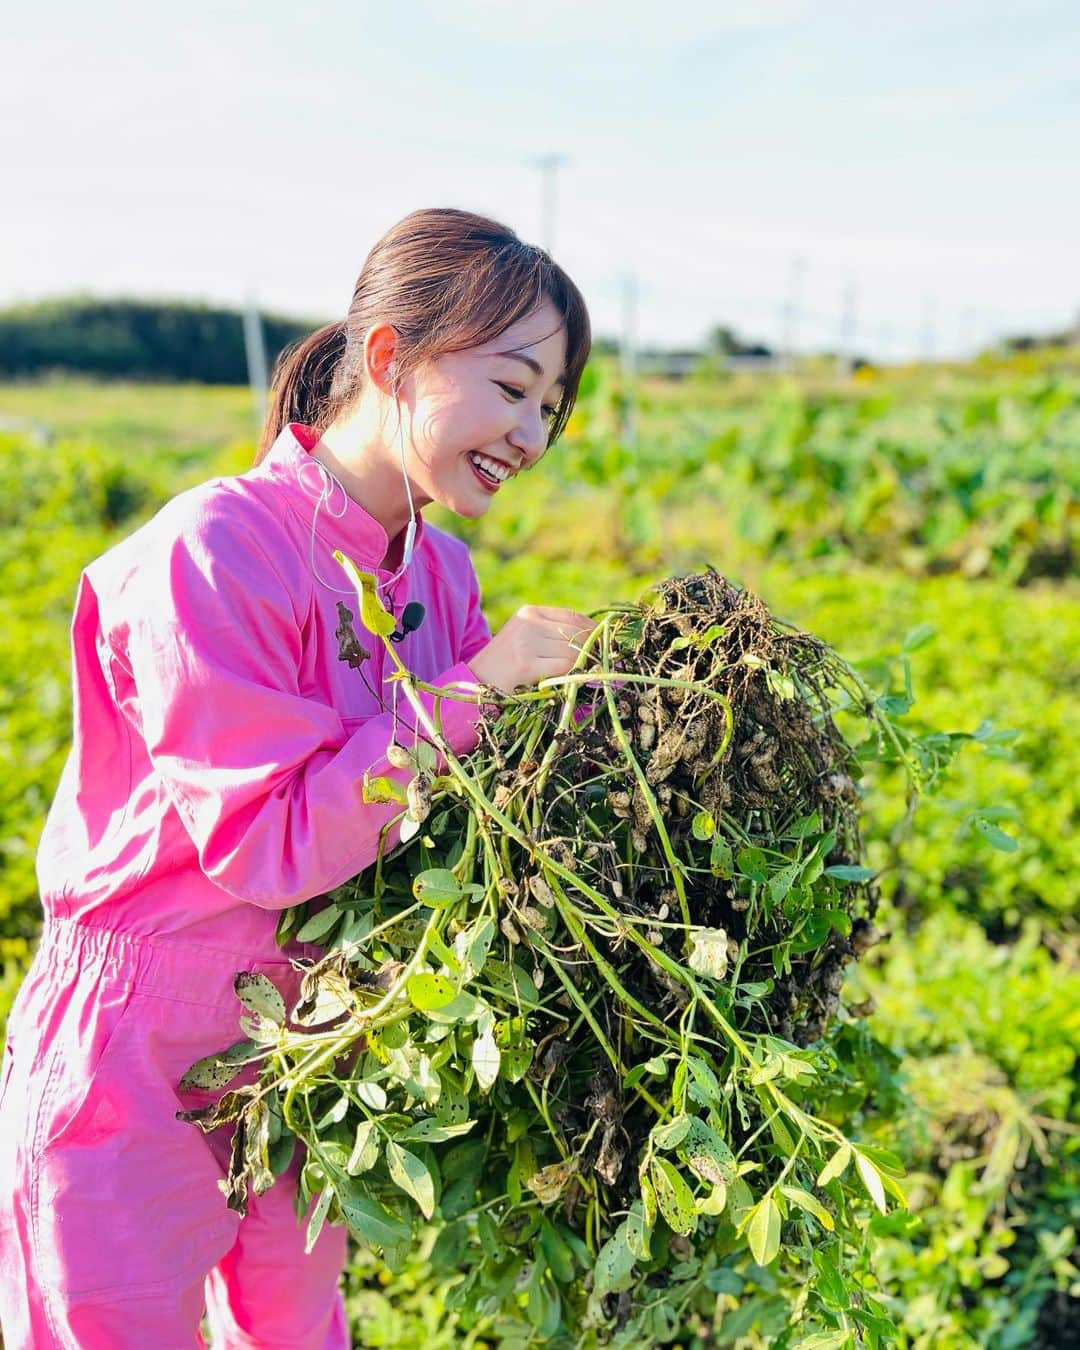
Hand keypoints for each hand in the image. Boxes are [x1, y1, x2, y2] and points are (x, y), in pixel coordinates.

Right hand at [468, 605, 593, 693]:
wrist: (472, 684)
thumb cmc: (503, 666)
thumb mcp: (524, 639)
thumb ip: (551, 634)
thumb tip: (592, 641)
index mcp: (529, 612)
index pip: (573, 617)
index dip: (592, 632)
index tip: (601, 646)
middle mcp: (528, 623)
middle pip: (576, 634)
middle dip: (591, 651)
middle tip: (597, 665)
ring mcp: (526, 642)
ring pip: (572, 651)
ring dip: (583, 665)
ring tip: (583, 675)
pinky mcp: (525, 663)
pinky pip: (564, 667)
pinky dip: (572, 675)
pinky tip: (570, 681)